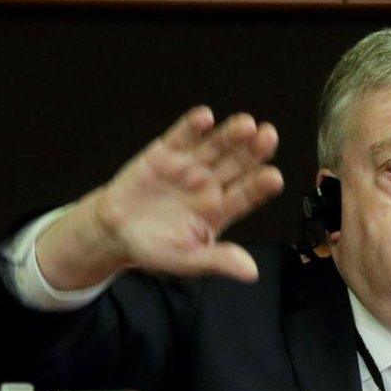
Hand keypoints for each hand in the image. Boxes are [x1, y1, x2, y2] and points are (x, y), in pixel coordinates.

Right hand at [36, 107, 283, 287]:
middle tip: (269, 137)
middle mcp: (211, 183)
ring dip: (230, 135)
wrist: (115, 233)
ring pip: (215, 147)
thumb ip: (218, 261)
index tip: (274, 177)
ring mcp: (190, 166)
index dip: (260, 185)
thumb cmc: (158, 248)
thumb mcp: (189, 260)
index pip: (247, 195)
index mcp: (222, 209)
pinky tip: (205, 117)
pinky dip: (192, 127)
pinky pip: (181, 137)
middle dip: (253, 151)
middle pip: (238, 164)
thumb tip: (252, 274)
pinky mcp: (165, 153)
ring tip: (246, 125)